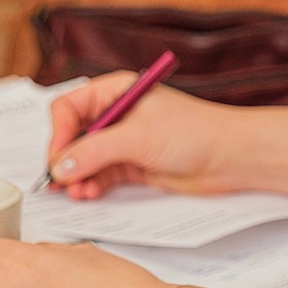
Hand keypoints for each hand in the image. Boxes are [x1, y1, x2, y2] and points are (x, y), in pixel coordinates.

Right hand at [46, 73, 259, 199]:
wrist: (229, 156)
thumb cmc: (193, 132)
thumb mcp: (136, 138)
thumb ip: (94, 152)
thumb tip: (60, 167)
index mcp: (115, 92)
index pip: (69, 109)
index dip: (59, 135)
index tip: (58, 160)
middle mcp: (116, 115)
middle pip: (73, 136)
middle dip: (65, 160)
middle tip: (60, 184)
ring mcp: (124, 142)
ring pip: (85, 160)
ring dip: (77, 178)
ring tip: (77, 194)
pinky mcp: (133, 166)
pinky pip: (101, 176)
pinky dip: (92, 186)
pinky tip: (89, 195)